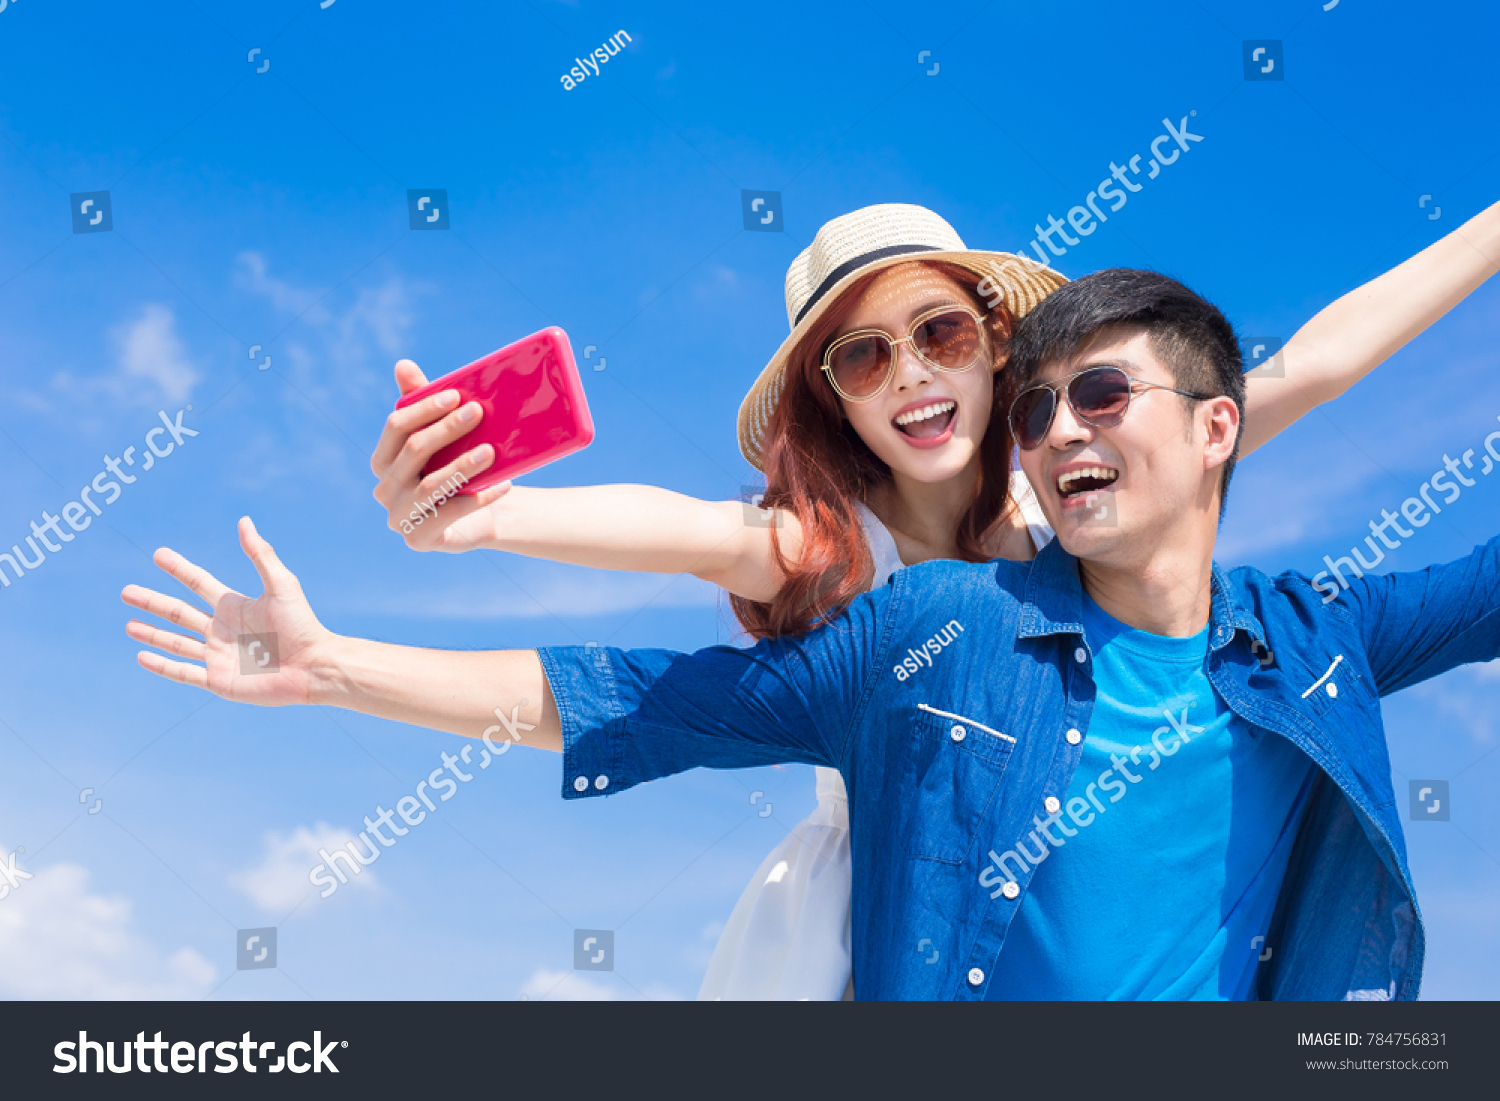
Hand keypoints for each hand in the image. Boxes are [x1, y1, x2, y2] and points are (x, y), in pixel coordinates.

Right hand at [122, 517, 334, 705]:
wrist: (313, 666)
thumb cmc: (302, 625)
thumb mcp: (281, 584)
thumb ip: (260, 554)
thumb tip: (244, 520)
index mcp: (234, 605)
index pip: (198, 582)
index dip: (178, 568)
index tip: (158, 554)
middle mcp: (222, 629)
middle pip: (179, 612)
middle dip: (152, 602)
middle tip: (126, 591)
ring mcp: (218, 656)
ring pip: (176, 642)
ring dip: (152, 633)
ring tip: (128, 625)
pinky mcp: (218, 680)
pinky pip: (183, 672)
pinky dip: (162, 665)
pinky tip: (141, 656)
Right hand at [371, 358, 512, 551]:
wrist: (482, 517)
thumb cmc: (456, 468)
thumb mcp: (444, 437)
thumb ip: (423, 402)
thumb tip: (402, 365)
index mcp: (383, 459)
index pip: (396, 426)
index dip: (424, 408)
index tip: (457, 395)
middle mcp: (384, 488)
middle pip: (414, 451)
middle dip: (447, 429)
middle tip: (479, 412)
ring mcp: (398, 517)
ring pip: (430, 485)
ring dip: (462, 465)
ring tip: (491, 451)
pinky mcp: (419, 539)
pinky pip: (450, 514)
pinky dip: (478, 498)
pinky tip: (503, 484)